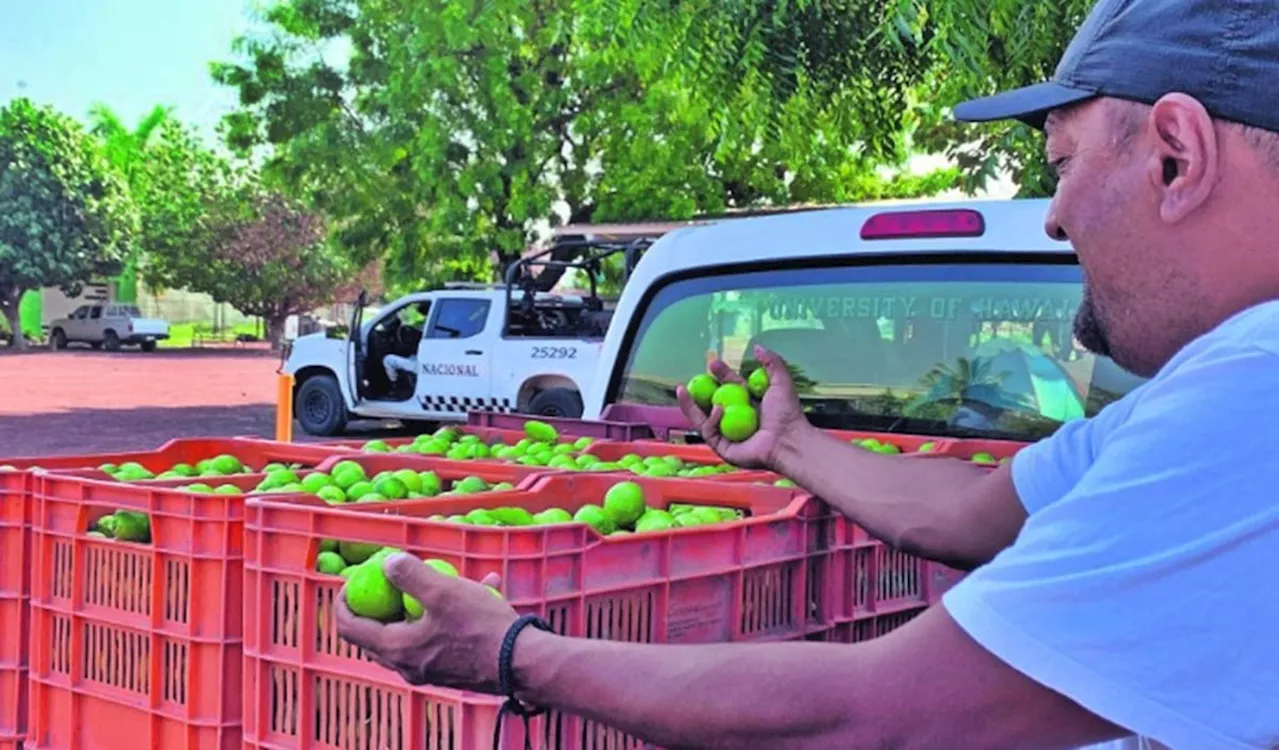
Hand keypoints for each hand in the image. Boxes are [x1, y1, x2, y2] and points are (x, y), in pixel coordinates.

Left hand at [335, 553, 519, 693]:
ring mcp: (428, 671)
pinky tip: (480, 587)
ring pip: (408, 634)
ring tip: (441, 577)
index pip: (349, 627)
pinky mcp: (449, 670)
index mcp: (396, 648)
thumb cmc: (480, 627)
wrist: (520, 662)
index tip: (355, 579)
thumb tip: (387, 562)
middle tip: (390, 579)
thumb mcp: (444, 591)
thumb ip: (411, 575)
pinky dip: (445, 615)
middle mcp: (406, 666)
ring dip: (416, 606)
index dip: (344, 600)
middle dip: (378, 604)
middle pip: (374, 634)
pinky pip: (436, 638)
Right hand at [676, 345, 807, 470]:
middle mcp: (735, 419)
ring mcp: (727, 435)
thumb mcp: (780, 382)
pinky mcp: (723, 448)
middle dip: (698, 391)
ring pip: (702, 418)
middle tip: (691, 379)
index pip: (728, 387)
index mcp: (747, 404)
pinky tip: (717, 408)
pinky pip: (710, 432)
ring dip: (691, 405)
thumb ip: (772, 362)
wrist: (788, 440)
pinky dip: (710, 419)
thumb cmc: (788, 414)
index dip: (720, 375)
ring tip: (684, 391)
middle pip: (710, 402)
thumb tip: (758, 347)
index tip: (712, 363)